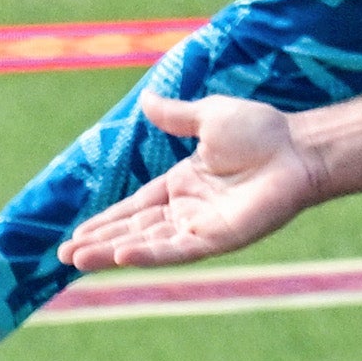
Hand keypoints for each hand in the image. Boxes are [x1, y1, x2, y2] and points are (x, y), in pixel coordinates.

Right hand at [55, 94, 321, 278]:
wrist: (297, 147)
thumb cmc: (262, 131)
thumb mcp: (208, 117)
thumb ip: (175, 116)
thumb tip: (147, 100)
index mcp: (182, 185)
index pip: (134, 209)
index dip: (105, 222)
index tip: (76, 235)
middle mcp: (187, 211)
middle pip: (133, 231)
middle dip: (99, 243)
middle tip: (64, 255)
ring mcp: (202, 227)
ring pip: (147, 244)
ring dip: (112, 253)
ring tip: (78, 260)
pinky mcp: (218, 238)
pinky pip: (177, 249)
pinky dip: (148, 254)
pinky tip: (121, 256)